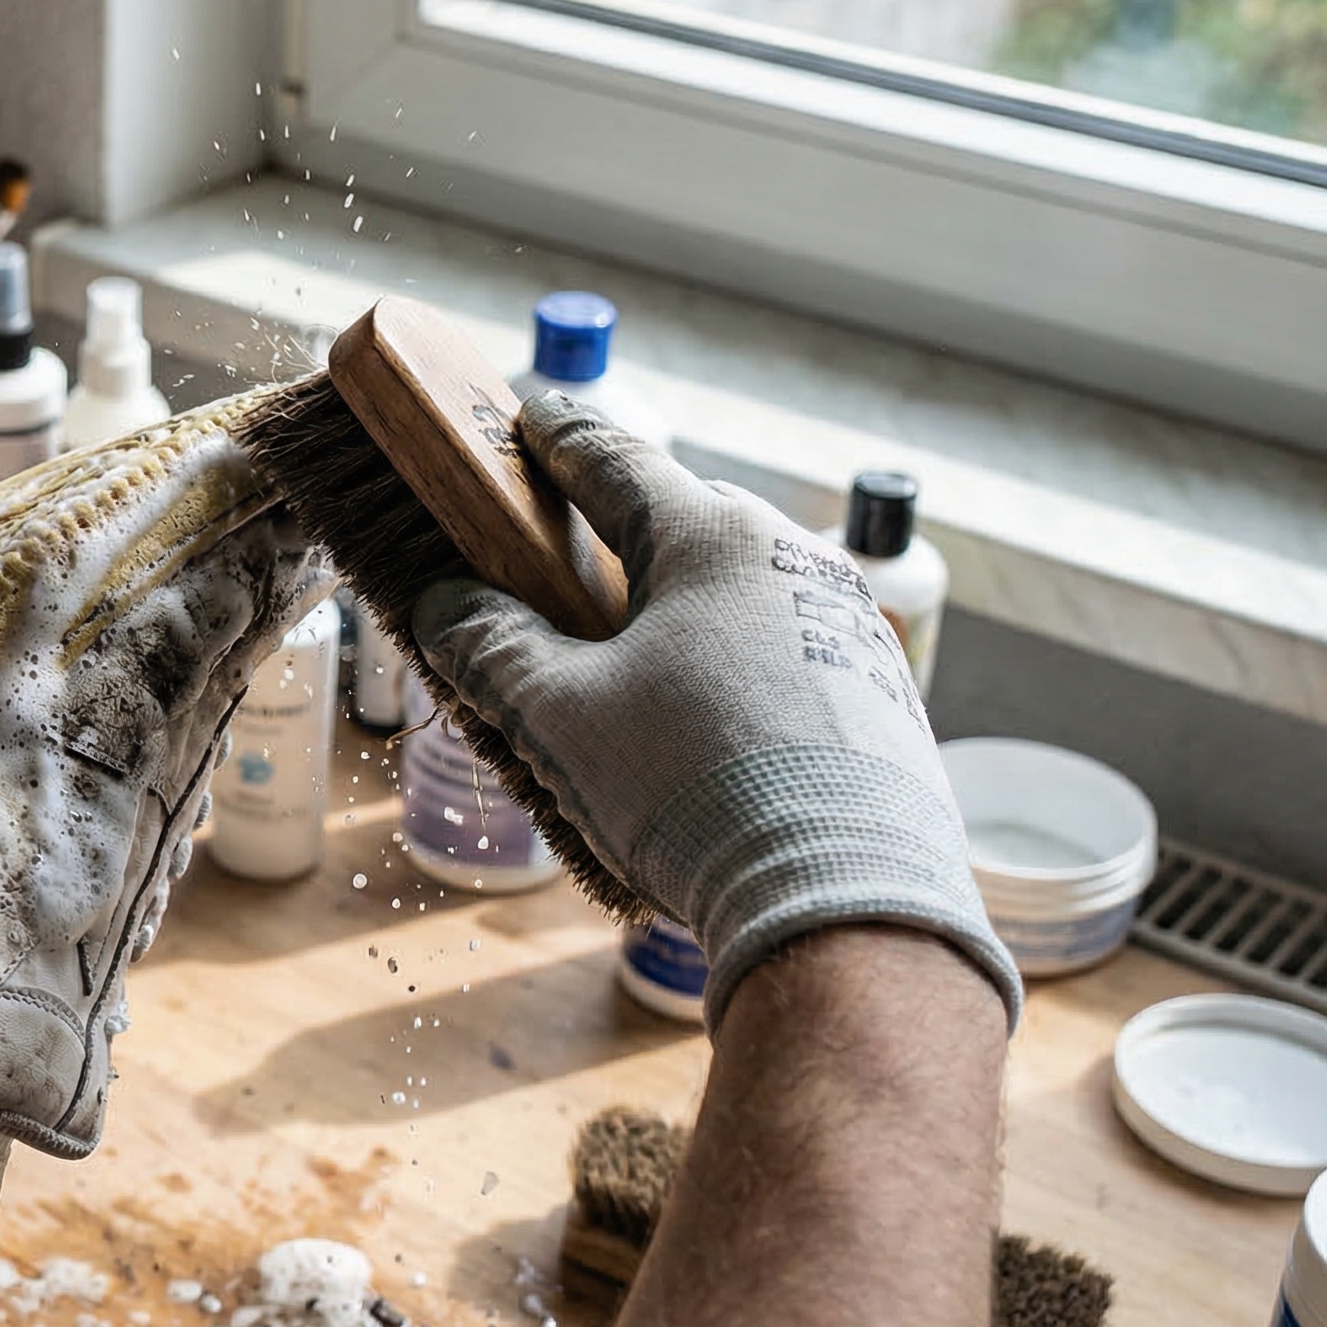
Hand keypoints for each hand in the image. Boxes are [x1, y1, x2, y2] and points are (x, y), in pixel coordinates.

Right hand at [410, 393, 1017, 1028]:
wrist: (845, 905)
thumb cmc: (693, 789)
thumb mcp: (560, 718)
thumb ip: (492, 649)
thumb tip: (449, 606)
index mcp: (711, 536)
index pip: (613, 457)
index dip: (556, 439)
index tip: (527, 421)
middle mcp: (791, 560)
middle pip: (683, 521)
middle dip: (619, 532)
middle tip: (561, 560)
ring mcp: (846, 627)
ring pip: (738, 591)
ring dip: (677, 608)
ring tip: (625, 660)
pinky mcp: (877, 698)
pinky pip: (782, 652)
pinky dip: (730, 664)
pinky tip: (700, 725)